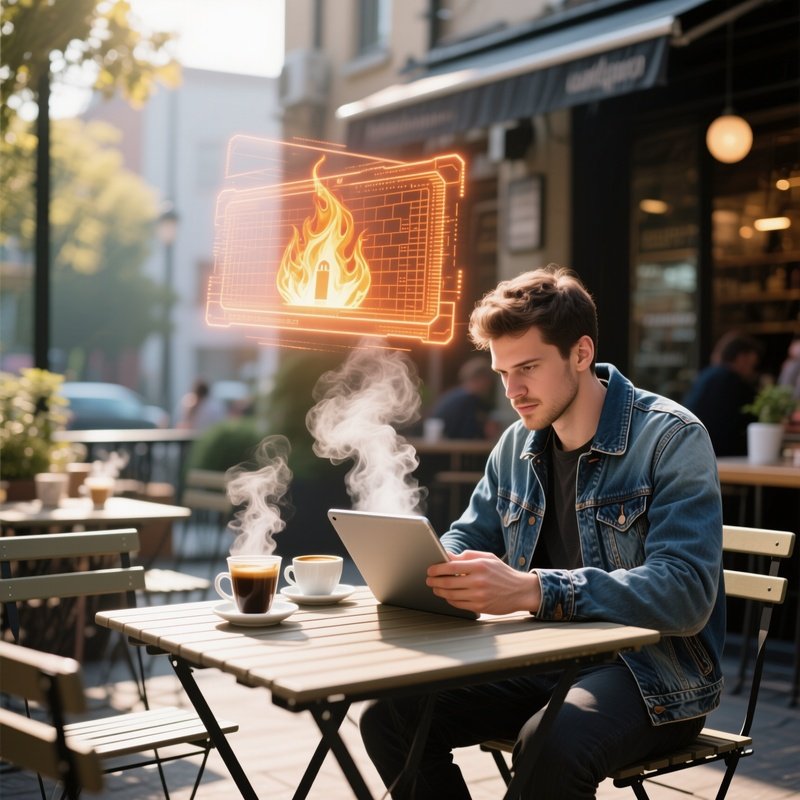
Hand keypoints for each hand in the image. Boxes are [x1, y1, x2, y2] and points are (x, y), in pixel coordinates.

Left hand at [426, 550, 540, 614]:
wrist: (520, 590)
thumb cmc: (501, 572)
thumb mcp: (486, 558)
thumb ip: (466, 556)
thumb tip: (447, 556)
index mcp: (479, 566)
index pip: (451, 567)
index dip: (437, 569)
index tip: (430, 569)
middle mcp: (478, 581)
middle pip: (448, 582)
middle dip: (434, 581)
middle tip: (428, 580)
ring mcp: (479, 595)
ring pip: (451, 595)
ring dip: (439, 591)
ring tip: (435, 588)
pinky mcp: (480, 607)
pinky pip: (458, 604)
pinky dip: (449, 600)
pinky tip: (447, 596)